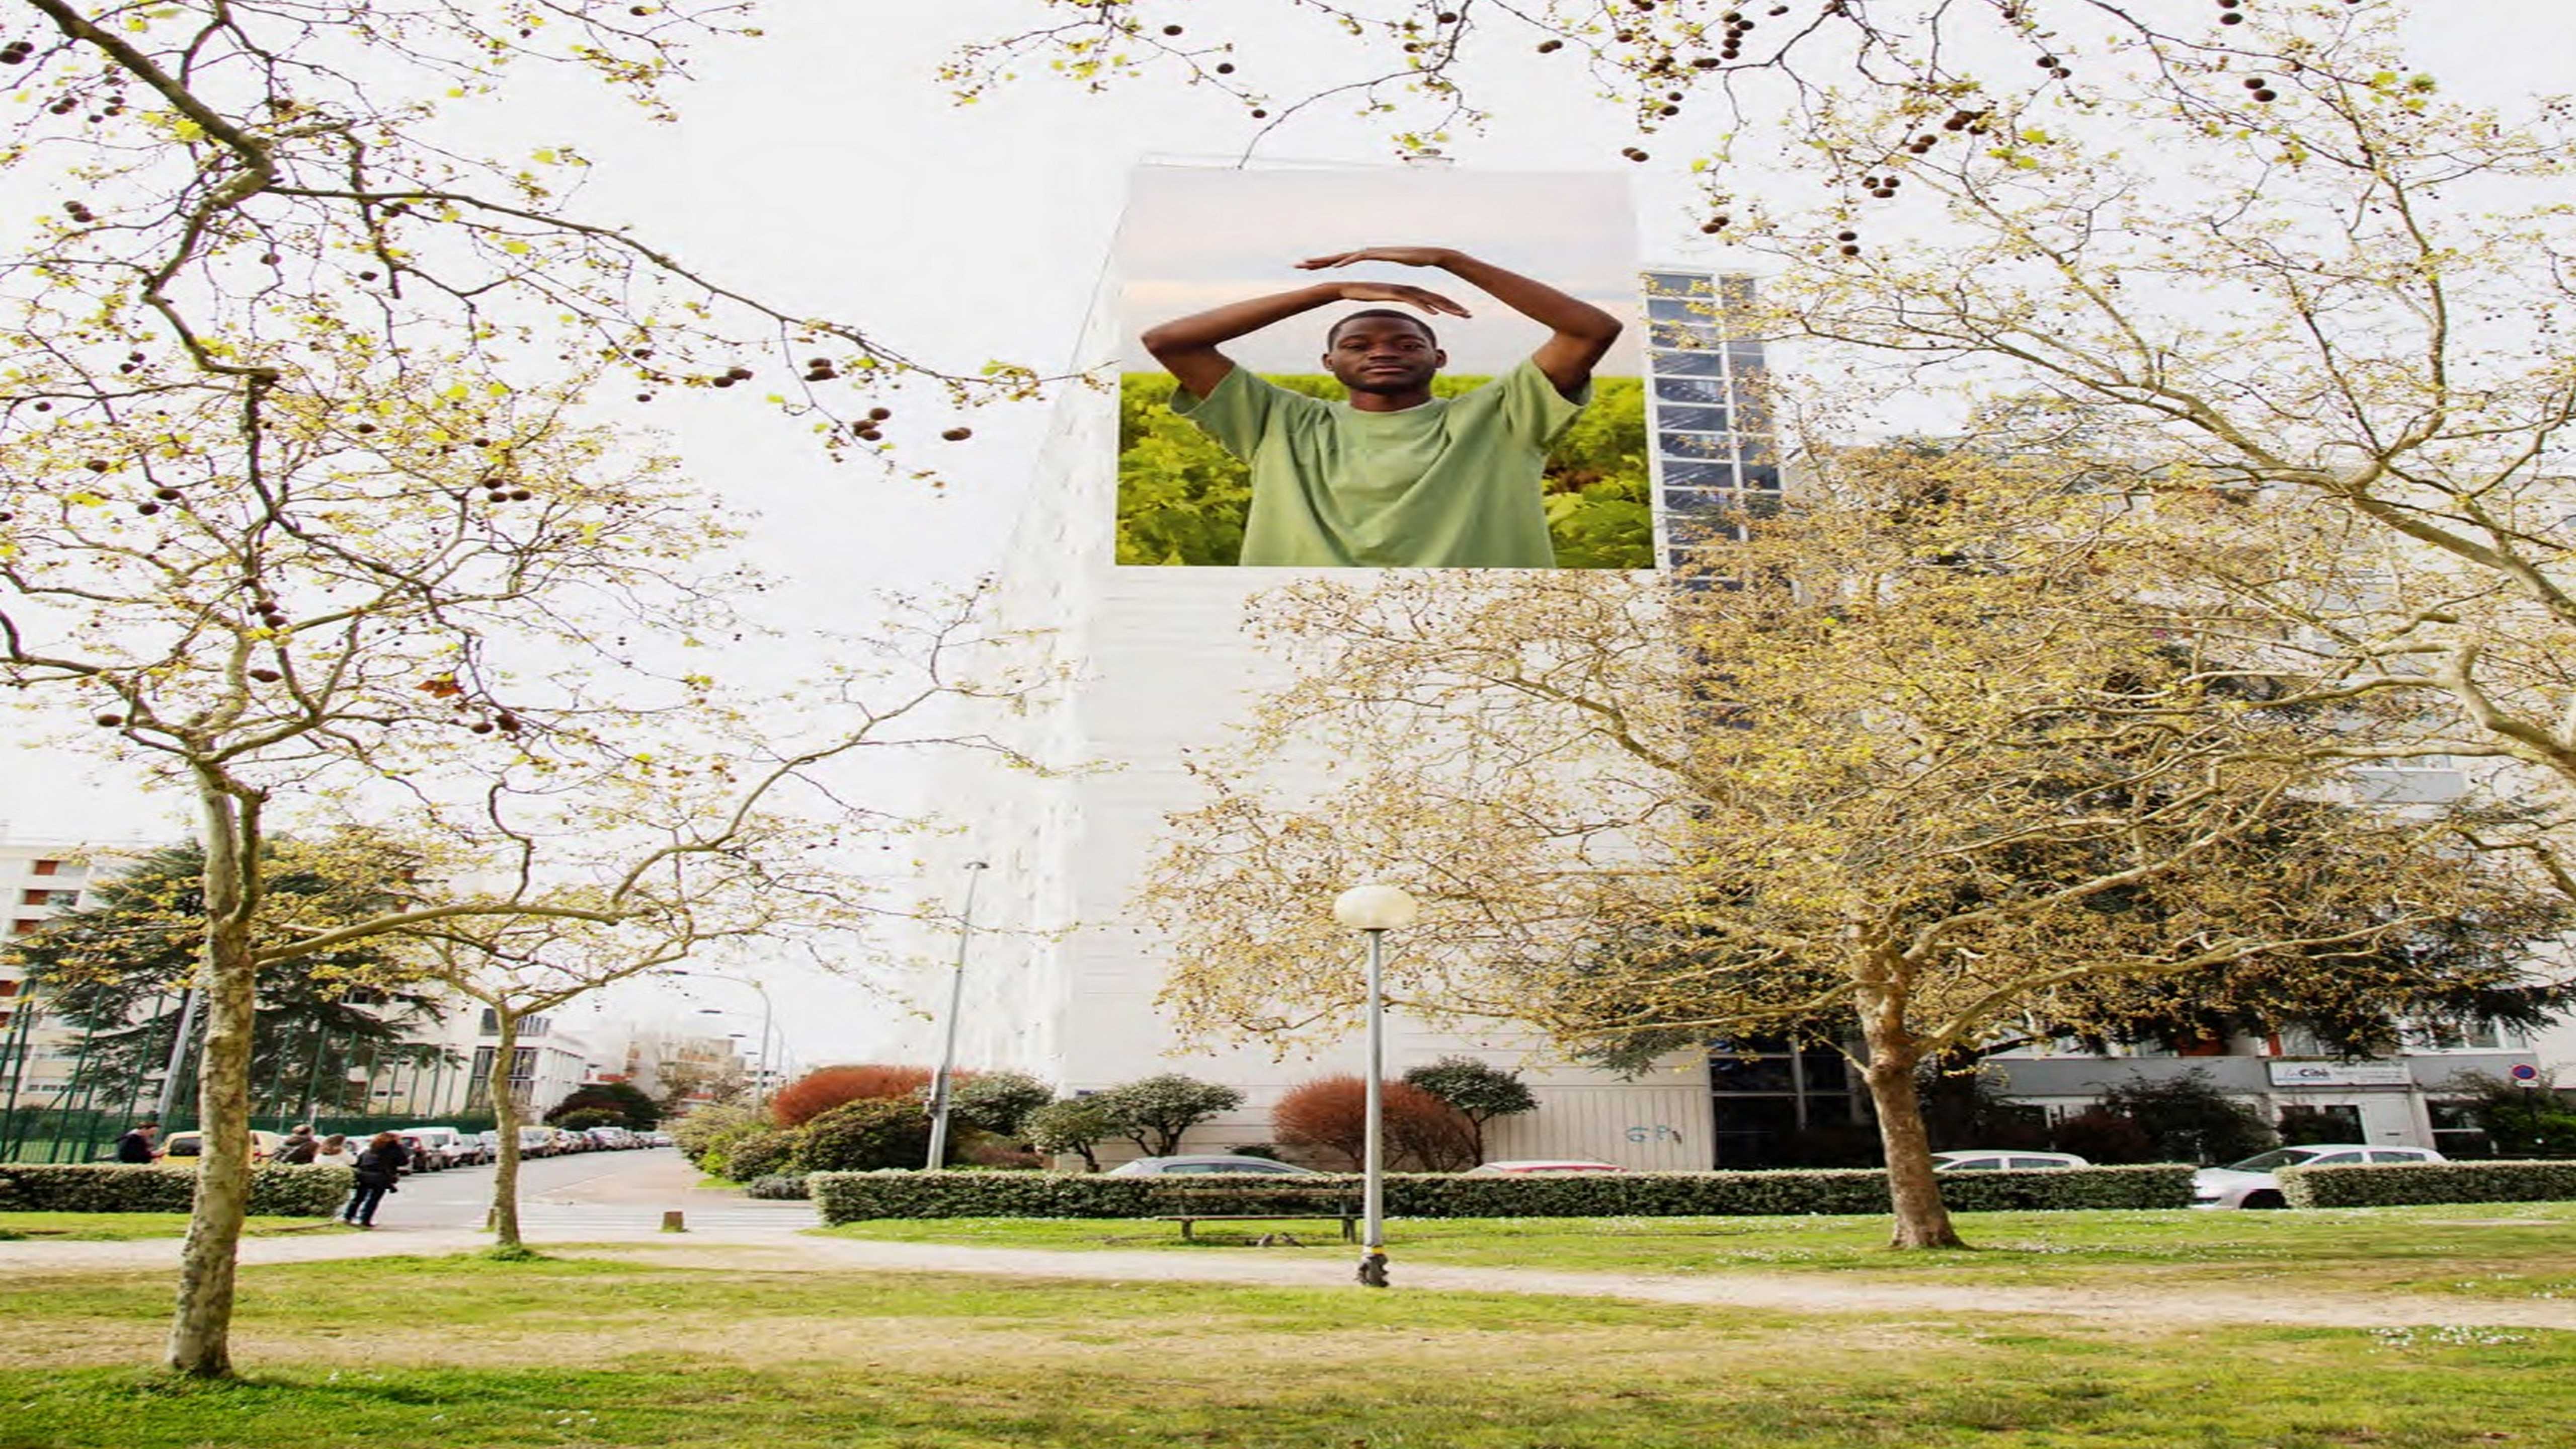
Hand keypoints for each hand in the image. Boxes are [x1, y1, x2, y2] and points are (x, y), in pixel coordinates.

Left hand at [1298, 246, 1458, 269]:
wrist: (1427, 254)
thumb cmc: (1411, 261)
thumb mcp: (1387, 273)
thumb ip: (1378, 276)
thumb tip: (1371, 284)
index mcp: (1364, 255)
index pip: (1339, 260)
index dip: (1322, 263)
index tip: (1307, 268)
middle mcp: (1364, 251)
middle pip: (1334, 257)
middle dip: (1315, 261)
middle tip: (1297, 265)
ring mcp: (1370, 251)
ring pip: (1342, 255)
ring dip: (1325, 260)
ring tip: (1309, 265)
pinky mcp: (1377, 253)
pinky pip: (1358, 258)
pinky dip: (1345, 261)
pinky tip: (1334, 267)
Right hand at [1330, 280, 1472, 317]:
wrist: (1350, 288)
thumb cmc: (1367, 295)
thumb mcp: (1386, 302)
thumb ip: (1396, 305)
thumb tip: (1402, 317)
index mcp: (1410, 292)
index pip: (1434, 299)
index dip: (1449, 306)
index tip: (1461, 314)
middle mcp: (1410, 290)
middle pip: (1437, 299)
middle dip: (1454, 307)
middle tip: (1469, 315)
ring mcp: (1403, 291)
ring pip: (1429, 299)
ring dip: (1445, 307)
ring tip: (1459, 315)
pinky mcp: (1395, 293)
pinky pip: (1413, 301)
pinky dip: (1425, 306)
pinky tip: (1435, 313)